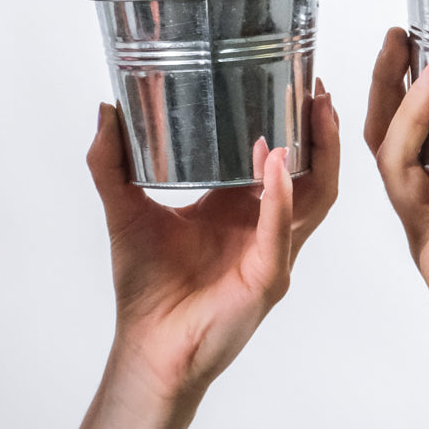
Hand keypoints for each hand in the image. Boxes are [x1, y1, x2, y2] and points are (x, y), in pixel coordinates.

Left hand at [63, 82, 338, 428]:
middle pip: (312, 172)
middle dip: (321, 131)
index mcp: (238, 207)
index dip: (291, 122)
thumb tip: (107, 109)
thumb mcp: (124, 208)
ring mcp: (272, 251)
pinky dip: (279, 195)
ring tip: (315, 114)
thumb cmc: (146, 287)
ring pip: (314, 198)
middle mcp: (263, 225)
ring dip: (318, 154)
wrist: (147, 347)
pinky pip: (281, 231)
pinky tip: (272, 163)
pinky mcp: (267, 277)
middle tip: (316, 89)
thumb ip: (110, 162)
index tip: (292, 81)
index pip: (277, 157)